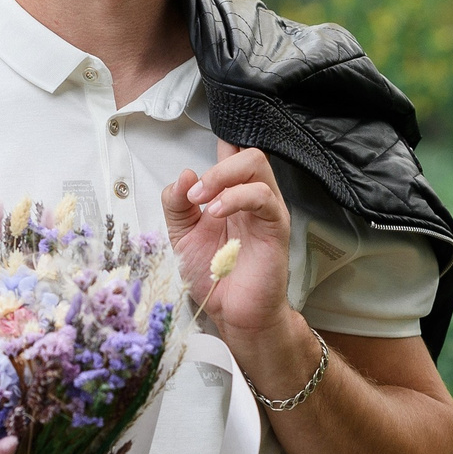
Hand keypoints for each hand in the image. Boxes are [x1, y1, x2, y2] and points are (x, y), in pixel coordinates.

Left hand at [164, 142, 291, 343]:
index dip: (222, 139)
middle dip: (218, 165)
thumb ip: (176, 204)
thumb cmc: (214, 276)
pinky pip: (263, 197)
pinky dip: (236, 197)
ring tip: (202, 202)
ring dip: (223, 177)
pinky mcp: (276, 227)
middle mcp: (250, 198)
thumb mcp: (181, 235)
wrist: (233, 314)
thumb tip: (184, 174)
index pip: (231, 154)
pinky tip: (216, 212)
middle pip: (248, 153)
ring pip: (257, 165)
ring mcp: (265, 210)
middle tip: (195, 192)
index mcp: (230, 195)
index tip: (204, 144)